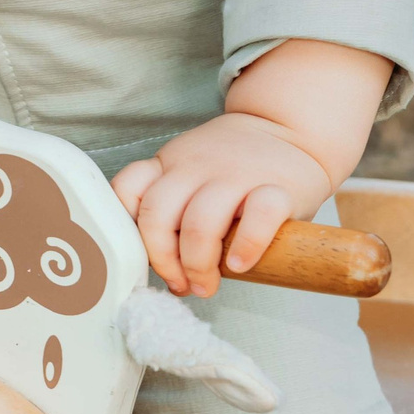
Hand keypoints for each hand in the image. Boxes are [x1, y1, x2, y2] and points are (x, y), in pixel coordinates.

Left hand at [112, 115, 332, 298]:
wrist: (286, 129)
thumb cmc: (234, 166)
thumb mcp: (190, 172)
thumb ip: (174, 208)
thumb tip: (169, 276)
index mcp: (171, 164)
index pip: (127, 190)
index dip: (131, 233)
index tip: (146, 262)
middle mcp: (197, 166)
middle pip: (158, 215)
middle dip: (164, 261)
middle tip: (182, 283)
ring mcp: (236, 174)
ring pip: (200, 223)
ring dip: (198, 265)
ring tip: (207, 284)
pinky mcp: (278, 186)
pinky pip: (259, 216)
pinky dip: (247, 246)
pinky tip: (240, 264)